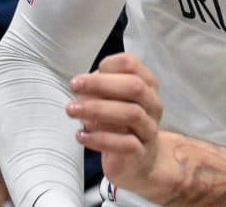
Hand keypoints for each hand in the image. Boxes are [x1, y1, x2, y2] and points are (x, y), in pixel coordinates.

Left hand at [71, 51, 165, 197]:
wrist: (138, 161)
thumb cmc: (120, 121)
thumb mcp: (110, 99)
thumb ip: (100, 88)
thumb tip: (82, 83)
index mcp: (146, 85)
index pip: (132, 64)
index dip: (108, 65)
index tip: (84, 75)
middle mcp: (153, 105)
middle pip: (134, 86)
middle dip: (100, 84)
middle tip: (74, 86)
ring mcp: (150, 129)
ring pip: (131, 113)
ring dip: (97, 109)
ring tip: (72, 110)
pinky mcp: (142, 152)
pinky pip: (126, 144)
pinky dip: (100, 138)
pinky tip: (81, 135)